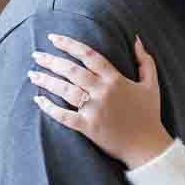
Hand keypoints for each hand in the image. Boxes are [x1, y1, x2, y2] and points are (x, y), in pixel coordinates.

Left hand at [29, 34, 172, 166]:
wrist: (147, 146)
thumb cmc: (149, 114)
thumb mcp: (152, 84)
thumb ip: (145, 61)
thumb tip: (136, 39)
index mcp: (116, 79)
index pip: (89, 55)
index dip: (69, 44)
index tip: (53, 38)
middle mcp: (103, 91)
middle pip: (72, 70)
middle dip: (51, 61)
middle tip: (36, 55)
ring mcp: (95, 110)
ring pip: (65, 90)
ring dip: (46, 81)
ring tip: (32, 74)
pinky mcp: (88, 127)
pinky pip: (64, 116)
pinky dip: (49, 108)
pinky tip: (37, 99)